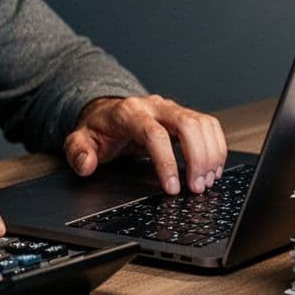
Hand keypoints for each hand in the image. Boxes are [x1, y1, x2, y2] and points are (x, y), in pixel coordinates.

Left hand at [64, 95, 226, 194]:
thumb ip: (78, 152)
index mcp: (129, 113)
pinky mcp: (185, 115)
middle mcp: (154, 106)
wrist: (107, 113)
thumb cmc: (99, 130)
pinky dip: (216, 147)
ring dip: (210, 155)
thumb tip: (86, 164)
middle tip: (196, 187)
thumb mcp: (79, 140)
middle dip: (197, 158)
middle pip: (187, 125)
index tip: (171, 188)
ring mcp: (172, 109)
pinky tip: (212, 168)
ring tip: (205, 182)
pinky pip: (209, 126)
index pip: (154, 134)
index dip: (166, 162)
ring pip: (202, 124)